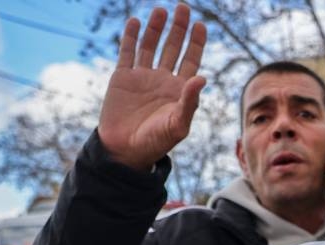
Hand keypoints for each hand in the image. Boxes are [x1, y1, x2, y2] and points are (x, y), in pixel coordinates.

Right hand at [98, 4, 206, 170]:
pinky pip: (127, 52)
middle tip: (183, 7)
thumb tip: (202, 78)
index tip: (200, 25)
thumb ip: (190, 102)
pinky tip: (135, 21)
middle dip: (179, 28)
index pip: (191, 60)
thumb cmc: (157, 142)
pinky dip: (131, 36)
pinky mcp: (122, 78)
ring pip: (151, 45)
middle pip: (173, 47)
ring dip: (156, 28)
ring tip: (161, 10)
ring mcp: (142, 77)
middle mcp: (162, 80)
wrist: (125, 151)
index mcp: (180, 90)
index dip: (196, 42)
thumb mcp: (178, 124)